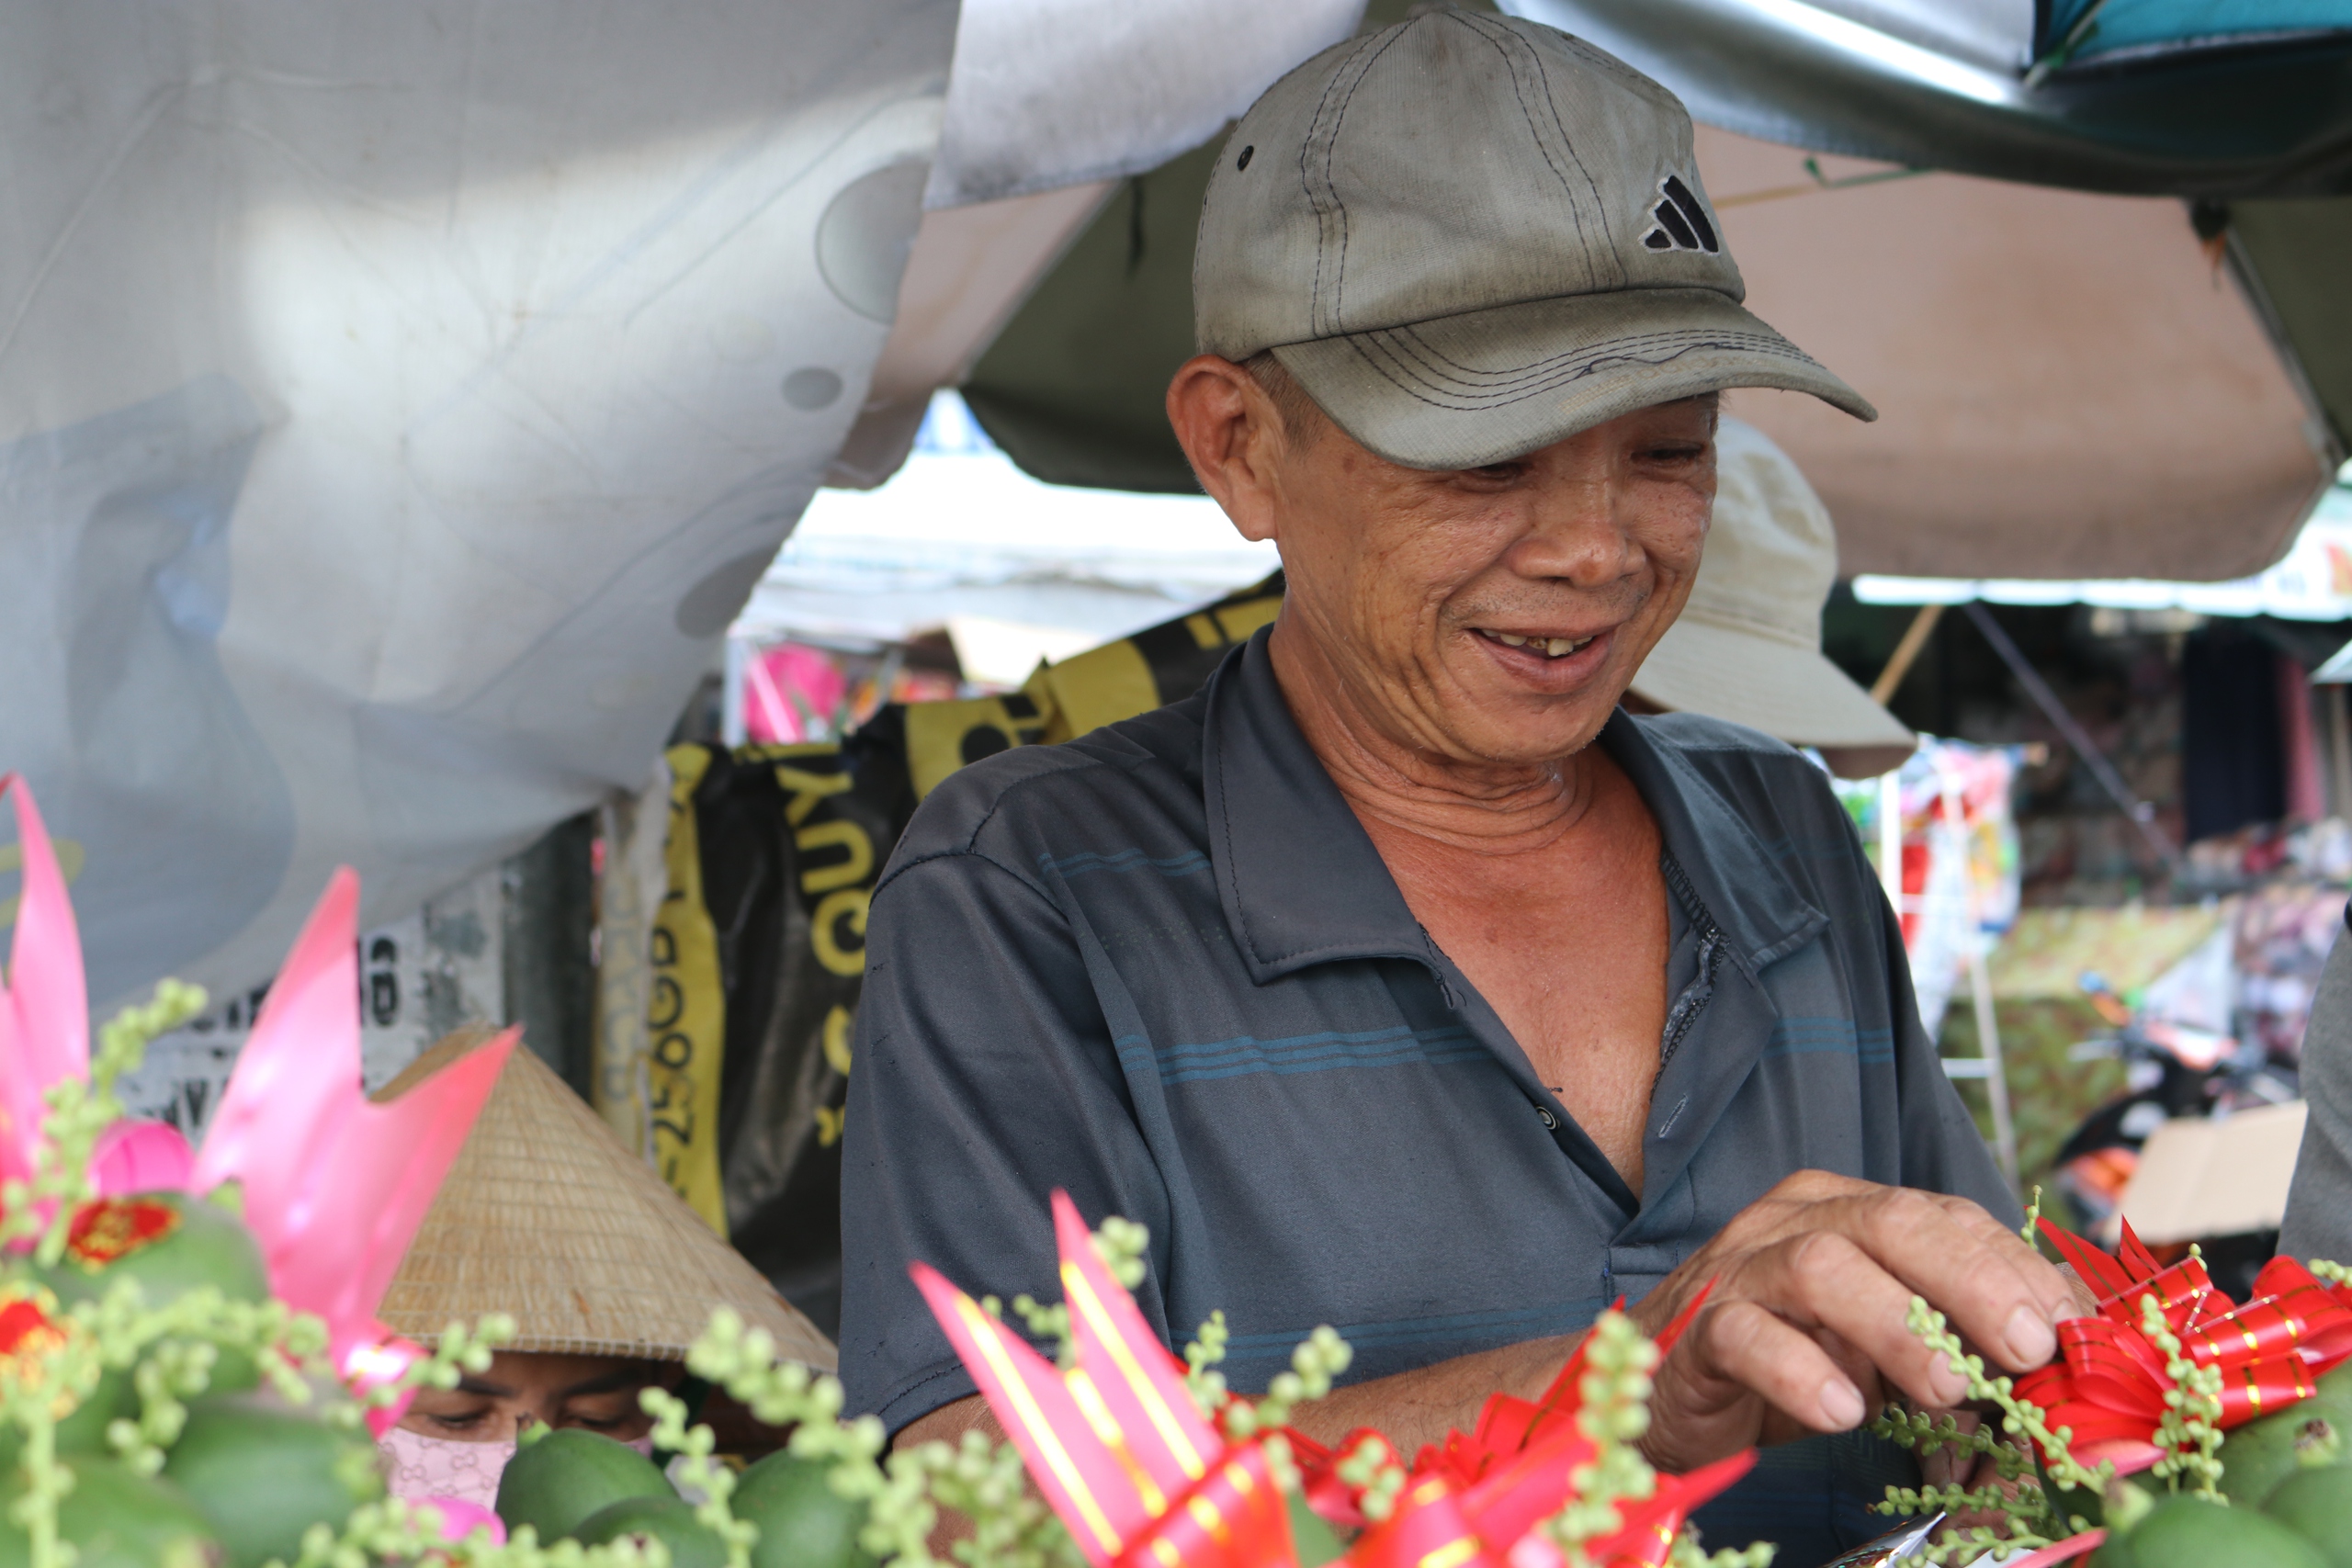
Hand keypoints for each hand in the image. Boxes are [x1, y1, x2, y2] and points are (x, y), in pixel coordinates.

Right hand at [1630, 1171, 2078, 1473]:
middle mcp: (1789, 1224)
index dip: (2010, 1265)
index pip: (1940, 1214)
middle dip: (1969, 1280)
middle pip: (1887, 1223)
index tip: (2068, 1325)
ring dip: (1895, 1325)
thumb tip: (2061, 1344)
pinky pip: (1745, 1335)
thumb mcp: (1881, 1344)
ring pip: (1820, 1267)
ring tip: (1948, 1389)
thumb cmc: (1784, 1361)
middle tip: (2026, 1346)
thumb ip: (1952, 1331)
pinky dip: (1800, 1372)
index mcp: (1842, 1211)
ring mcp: (1737, 1272)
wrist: (1654, 1388)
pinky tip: (1844, 1413)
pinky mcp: (1696, 1331)